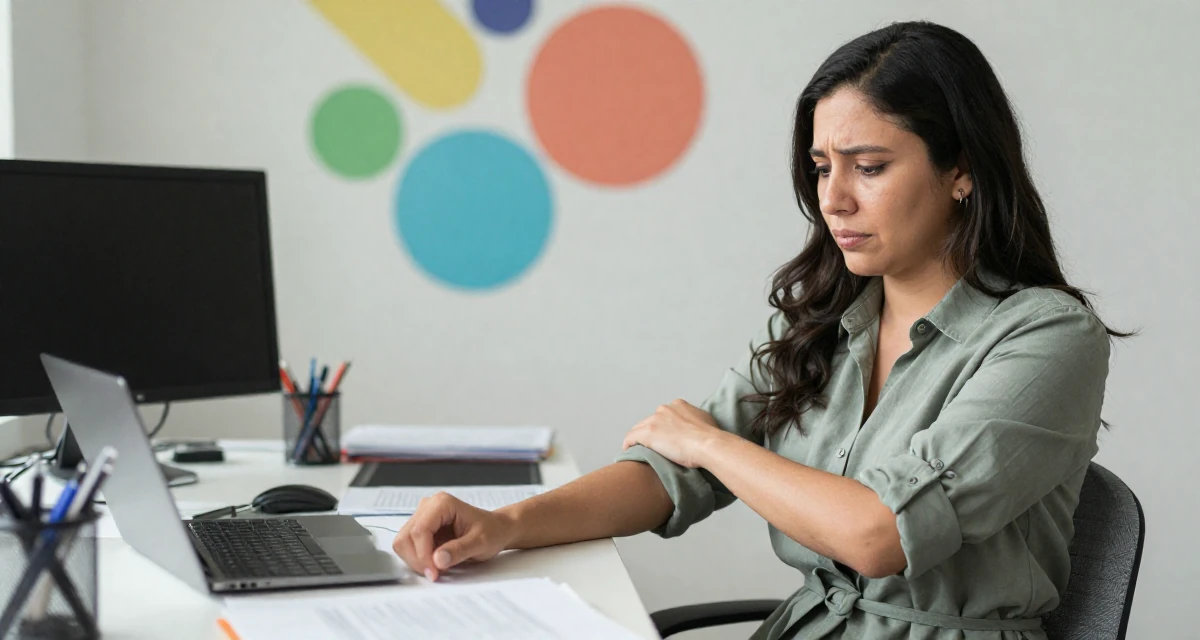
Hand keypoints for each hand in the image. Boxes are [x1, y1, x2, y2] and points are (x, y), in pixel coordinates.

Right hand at [392, 492, 517, 580]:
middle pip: (406, 537)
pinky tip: (435, 563)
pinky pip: (408, 547)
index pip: (420, 530)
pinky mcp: (421, 528)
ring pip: (403, 543)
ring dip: (416, 560)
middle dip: (418, 559)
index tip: (434, 572)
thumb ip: (459, 550)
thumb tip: (438, 560)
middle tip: (435, 574)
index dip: (423, 554)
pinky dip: (418, 559)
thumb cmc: (491, 531)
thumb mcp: (480, 543)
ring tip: (437, 568)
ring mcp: (422, 517)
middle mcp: (428, 506)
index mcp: (442, 503)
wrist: (496, 529)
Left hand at [621, 399, 725, 468]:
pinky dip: (628, 444)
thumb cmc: (710, 436)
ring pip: (639, 428)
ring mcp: (654, 420)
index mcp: (678, 405)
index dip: (663, 426)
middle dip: (651, 432)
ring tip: (639, 450)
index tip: (665, 436)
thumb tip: (697, 425)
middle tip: (654, 446)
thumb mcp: (706, 420)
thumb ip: (697, 419)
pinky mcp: (646, 433)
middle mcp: (664, 409)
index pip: (664, 415)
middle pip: (651, 421)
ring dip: (639, 439)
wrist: (706, 444)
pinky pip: (630, 437)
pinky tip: (628, 451)